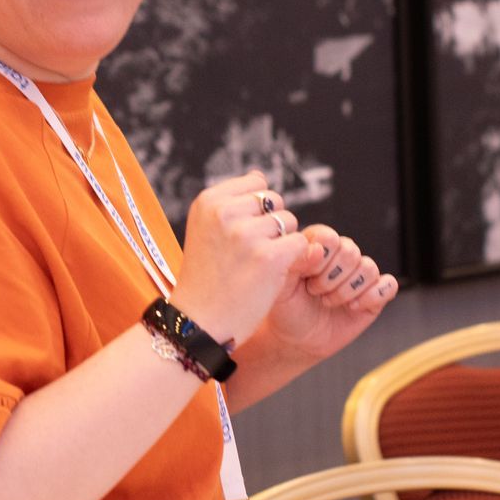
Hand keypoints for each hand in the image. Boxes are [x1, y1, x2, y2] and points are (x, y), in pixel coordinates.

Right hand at [172, 172, 311, 345]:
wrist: (198, 323)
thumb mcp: (206, 231)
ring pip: (290, 222)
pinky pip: (301, 243)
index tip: (240, 238)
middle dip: (271, 226)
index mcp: (208, 201)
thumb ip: (232, 202)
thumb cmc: (206, 278)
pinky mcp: (269, 257)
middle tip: (249, 256)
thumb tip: (260, 175)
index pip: (256, 184)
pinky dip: (294, 260)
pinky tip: (272, 275)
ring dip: (282, 243)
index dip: (257, 212)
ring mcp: (247, 234)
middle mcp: (225, 212)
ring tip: (257, 267)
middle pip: (275, 201)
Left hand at [253, 222, 398, 364]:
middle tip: (315, 292)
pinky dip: (372, 296)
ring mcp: (358, 275)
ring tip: (329, 302)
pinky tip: (353, 307)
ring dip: (346, 290)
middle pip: (350, 251)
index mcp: (317, 247)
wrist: (296, 339)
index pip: (329, 237)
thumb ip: (294, 261)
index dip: (320, 258)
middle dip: (331, 278)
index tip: (306, 276)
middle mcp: (340, 257)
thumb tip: (318, 248)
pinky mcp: (373, 295)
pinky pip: (388, 285)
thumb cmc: (286, 309)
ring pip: (368, 268)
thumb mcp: (280, 284)